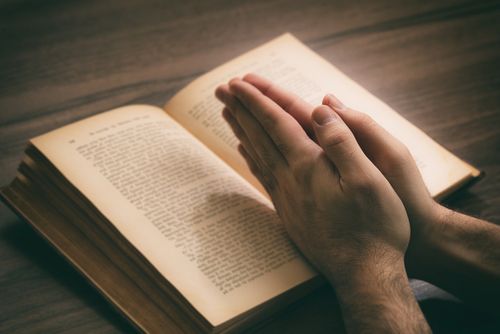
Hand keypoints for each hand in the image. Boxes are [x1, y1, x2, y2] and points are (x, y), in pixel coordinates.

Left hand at [215, 77, 409, 284]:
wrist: (362, 274)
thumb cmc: (374, 227)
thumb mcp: (369, 180)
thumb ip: (342, 142)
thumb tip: (318, 109)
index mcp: (309, 166)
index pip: (277, 123)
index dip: (257, 100)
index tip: (237, 82)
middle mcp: (290, 179)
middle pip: (259, 136)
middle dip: (241, 110)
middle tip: (220, 90)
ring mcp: (286, 197)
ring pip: (256, 155)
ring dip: (241, 131)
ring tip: (226, 114)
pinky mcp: (288, 212)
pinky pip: (262, 177)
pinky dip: (250, 159)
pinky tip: (245, 153)